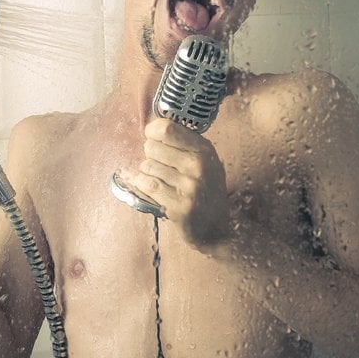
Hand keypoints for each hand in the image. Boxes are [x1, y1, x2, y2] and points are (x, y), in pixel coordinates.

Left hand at [122, 118, 231, 250]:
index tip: (152, 136)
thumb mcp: (206, 162)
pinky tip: (145, 185)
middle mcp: (198, 165)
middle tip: (159, 164)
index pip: (168, 128)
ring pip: (147, 167)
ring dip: (147, 172)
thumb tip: (153, 128)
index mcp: (205, 150)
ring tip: (160, 179)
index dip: (153, 130)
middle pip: (152, 147)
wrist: (218, 230)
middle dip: (150, 155)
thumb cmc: (207, 192)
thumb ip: (185, 145)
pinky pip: (147, 186)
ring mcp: (189, 186)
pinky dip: (140, 184)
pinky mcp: (178, 206)